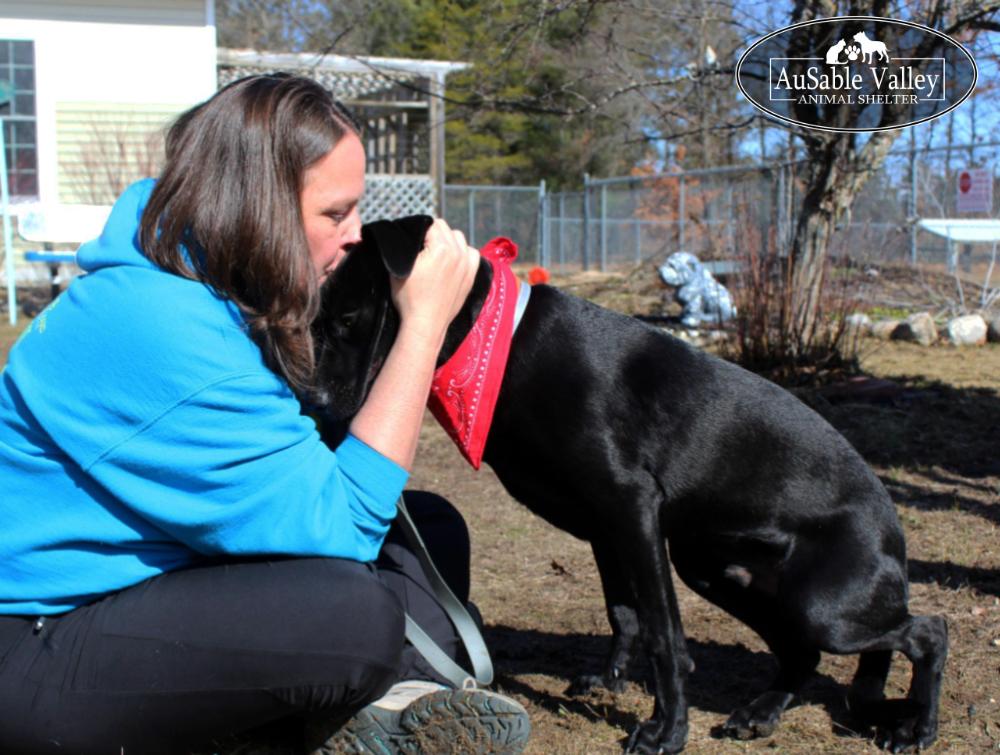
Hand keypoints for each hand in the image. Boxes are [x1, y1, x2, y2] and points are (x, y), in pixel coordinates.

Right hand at [390, 218, 478, 343]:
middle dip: (433, 234)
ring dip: (448, 241)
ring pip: (459, 238)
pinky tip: (452, 260)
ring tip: (436, 253)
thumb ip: (406, 244)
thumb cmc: (410, 298)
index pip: (431, 223)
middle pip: (446, 229)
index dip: (419, 230)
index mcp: (442, 249)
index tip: (414, 241)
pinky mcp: (471, 276)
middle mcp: (458, 254)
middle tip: (422, 249)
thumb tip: (409, 232)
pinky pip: (472, 253)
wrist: (425, 324)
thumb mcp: (401, 265)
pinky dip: (463, 253)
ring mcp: (467, 265)